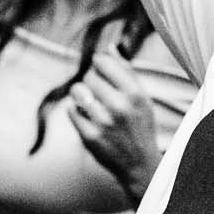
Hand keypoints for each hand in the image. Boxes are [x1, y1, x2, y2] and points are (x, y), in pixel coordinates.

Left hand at [65, 45, 161, 201]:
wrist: (140, 165)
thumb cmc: (140, 126)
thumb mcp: (142, 99)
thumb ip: (126, 72)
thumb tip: (109, 48)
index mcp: (135, 93)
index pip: (102, 61)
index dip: (98, 64)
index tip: (101, 72)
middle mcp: (120, 106)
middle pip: (88, 76)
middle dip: (91, 82)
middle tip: (99, 94)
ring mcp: (104, 122)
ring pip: (77, 91)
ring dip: (81, 95)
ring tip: (90, 103)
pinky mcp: (90, 136)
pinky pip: (71, 111)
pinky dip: (77, 112)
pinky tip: (89, 119)